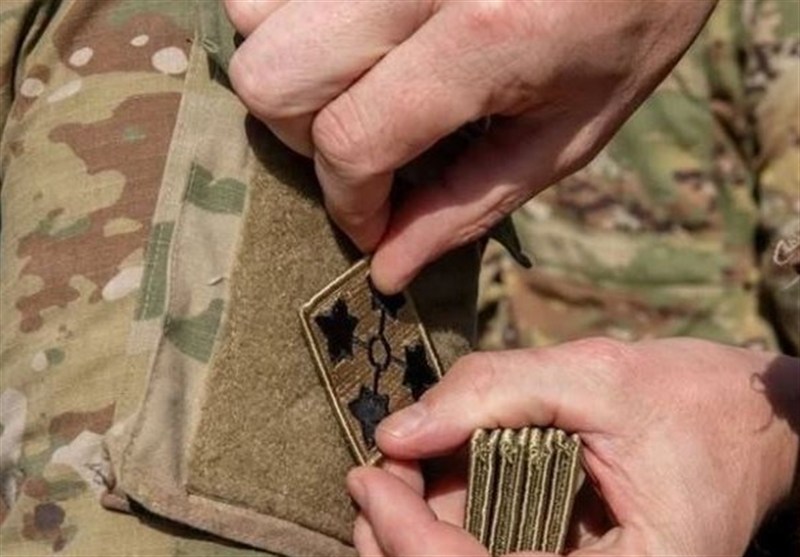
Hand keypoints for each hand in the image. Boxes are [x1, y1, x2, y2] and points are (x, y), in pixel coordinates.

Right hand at [224, 0, 715, 292]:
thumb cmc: (630, 22)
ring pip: (250, 13)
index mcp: (483, 36)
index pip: (351, 138)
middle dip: (303, 138)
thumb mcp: (570, 133)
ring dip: (289, 67)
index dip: (349, 203)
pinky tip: (355, 37)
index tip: (373, 221)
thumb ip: (470, 203)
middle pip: (272, 77)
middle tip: (362, 146)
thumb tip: (386, 268)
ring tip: (356, 82)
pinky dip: (294, 17)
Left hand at [348, 338, 799, 554]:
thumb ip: (494, 390)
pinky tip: (435, 481)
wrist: (749, 420)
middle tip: (372, 475)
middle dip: (403, 537)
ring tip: (397, 472)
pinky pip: (496, 555)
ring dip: (422, 529)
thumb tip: (398, 430)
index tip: (367, 477)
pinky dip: (454, 522)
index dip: (411, 538)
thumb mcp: (596, 377)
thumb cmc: (695, 402)